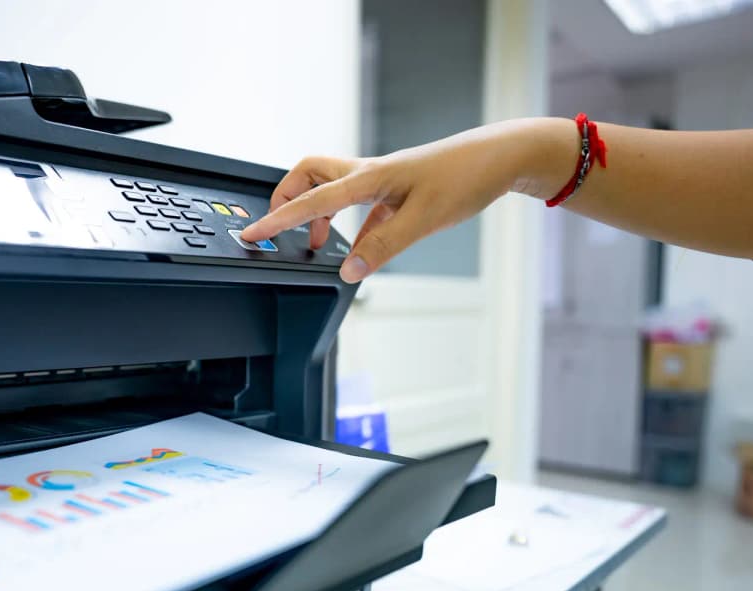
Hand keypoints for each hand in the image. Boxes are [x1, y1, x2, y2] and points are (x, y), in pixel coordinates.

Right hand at [240, 119, 571, 282]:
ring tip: (316, 244)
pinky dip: (349, 225)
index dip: (277, 220)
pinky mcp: (397, 189)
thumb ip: (383, 247)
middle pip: (309, 175)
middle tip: (277, 227)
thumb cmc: (466, 177)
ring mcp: (382, 180)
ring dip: (316, 212)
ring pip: (332, 189)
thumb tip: (348, 271)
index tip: (252, 234)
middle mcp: (369, 173)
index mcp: (368, 177)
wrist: (500, 157)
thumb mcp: (424, 219)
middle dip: (286, 198)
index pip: (310, 201)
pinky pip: (359, 206)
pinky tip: (358, 247)